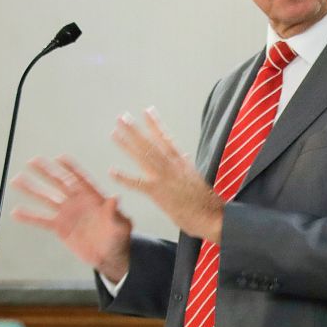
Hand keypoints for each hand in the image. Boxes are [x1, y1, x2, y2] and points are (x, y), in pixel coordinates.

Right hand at [10, 156, 132, 282]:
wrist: (109, 256)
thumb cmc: (120, 238)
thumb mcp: (121, 225)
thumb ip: (115, 212)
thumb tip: (116, 197)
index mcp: (94, 197)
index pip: (81, 179)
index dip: (71, 169)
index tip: (60, 158)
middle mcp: (78, 201)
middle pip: (59, 183)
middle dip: (46, 171)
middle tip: (31, 161)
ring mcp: (67, 213)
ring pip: (46, 197)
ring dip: (31, 189)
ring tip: (16, 180)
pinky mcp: (60, 227)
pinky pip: (42, 220)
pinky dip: (29, 216)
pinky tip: (14, 212)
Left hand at [108, 108, 225, 243]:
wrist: (213, 216)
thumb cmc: (208, 203)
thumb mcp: (196, 179)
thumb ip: (186, 169)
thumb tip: (183, 158)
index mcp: (182, 162)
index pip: (167, 139)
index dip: (156, 124)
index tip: (147, 111)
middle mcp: (172, 166)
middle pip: (150, 143)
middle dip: (135, 130)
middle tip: (122, 118)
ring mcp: (164, 177)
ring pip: (143, 156)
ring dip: (127, 144)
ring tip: (115, 132)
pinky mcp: (158, 192)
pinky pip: (137, 183)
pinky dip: (124, 177)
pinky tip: (112, 171)